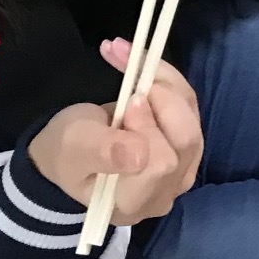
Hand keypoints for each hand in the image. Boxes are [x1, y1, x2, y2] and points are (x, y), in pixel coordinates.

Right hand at [29, 44, 203, 224]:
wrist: (70, 150)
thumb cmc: (66, 153)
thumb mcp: (73, 149)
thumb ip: (103, 153)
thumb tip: (139, 158)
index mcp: (132, 202)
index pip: (160, 164)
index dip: (148, 127)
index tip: (127, 100)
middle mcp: (165, 192)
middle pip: (186, 139)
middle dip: (161, 97)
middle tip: (130, 75)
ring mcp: (182, 169)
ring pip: (191, 116)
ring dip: (163, 80)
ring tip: (129, 55)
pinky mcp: (188, 144)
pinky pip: (189, 105)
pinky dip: (167, 79)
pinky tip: (142, 62)